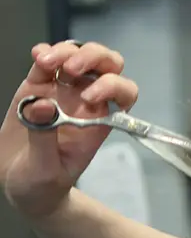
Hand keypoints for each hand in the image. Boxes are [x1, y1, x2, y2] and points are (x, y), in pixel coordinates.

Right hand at [0, 42, 138, 217]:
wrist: (20, 186)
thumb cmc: (42, 184)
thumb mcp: (44, 170)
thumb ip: (44, 139)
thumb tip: (43, 105)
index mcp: (99, 121)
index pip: (124, 93)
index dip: (113, 87)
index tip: (88, 97)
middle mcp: (86, 101)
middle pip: (107, 65)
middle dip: (95, 58)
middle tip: (71, 68)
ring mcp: (63, 91)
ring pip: (78, 56)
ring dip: (67, 51)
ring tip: (45, 61)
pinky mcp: (37, 86)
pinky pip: (47, 61)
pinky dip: (45, 52)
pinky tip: (38, 55)